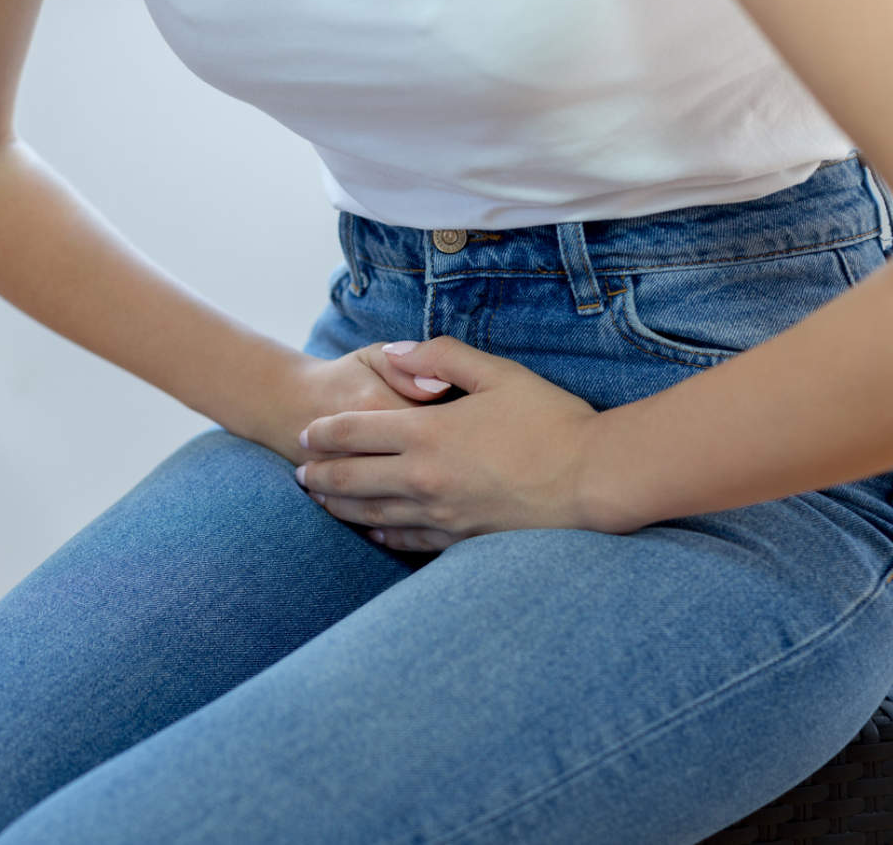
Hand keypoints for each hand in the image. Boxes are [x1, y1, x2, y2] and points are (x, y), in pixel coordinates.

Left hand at [295, 336, 613, 551]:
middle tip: (299, 473)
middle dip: (318, 475)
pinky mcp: (460, 539)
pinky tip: (372, 532)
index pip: (353, 433)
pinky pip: (407, 541)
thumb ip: (442, 356)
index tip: (303, 434)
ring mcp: (439, 514)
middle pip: (350, 480)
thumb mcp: (498, 373)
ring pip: (371, 515)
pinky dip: (382, 535)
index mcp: (427, 433)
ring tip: (320, 503)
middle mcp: (423, 478)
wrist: (593, 481)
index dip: (321, 433)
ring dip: (339, 508)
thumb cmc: (551, 422)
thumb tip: (398, 351)